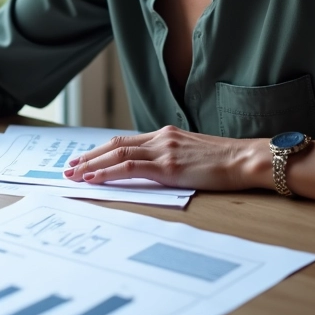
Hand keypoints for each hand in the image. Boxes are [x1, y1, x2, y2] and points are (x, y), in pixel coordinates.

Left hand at [63, 126, 270, 190]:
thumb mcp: (194, 155)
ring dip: (91, 165)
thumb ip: (173, 159)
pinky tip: (94, 179)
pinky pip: (130, 167)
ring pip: (117, 153)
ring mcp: (164, 150)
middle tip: (68, 168)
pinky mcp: (168, 166)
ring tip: (73, 175)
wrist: (246, 159)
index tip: (84, 160)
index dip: (102, 150)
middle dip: (89, 157)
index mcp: (167, 135)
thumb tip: (156, 172)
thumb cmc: (227, 162)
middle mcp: (161, 138)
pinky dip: (108, 172)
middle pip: (115, 144)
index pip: (126, 140)